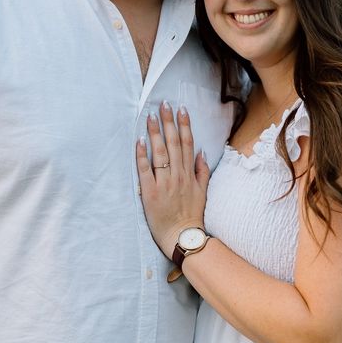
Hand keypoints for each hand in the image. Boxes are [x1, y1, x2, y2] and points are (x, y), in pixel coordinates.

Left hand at [137, 101, 209, 258]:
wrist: (182, 237)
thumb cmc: (192, 216)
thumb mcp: (203, 192)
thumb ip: (202, 171)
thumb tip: (202, 152)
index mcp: (189, 175)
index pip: (188, 144)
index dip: (184, 125)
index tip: (181, 109)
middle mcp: (177, 176)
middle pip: (174, 144)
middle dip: (168, 122)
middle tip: (164, 105)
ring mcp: (163, 183)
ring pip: (159, 153)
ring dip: (155, 133)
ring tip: (151, 116)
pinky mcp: (150, 193)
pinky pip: (145, 170)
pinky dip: (142, 155)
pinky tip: (139, 140)